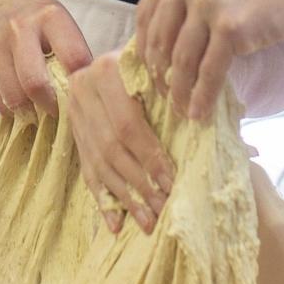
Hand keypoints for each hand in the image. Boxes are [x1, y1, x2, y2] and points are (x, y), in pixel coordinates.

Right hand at [0, 0, 93, 117]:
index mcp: (50, 17)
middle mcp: (20, 27)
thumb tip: (85, 96)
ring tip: (39, 109)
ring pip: (14, 96)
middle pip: (35, 83)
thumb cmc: (40, 23)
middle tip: (57, 111)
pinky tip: (21, 102)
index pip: (73, 58)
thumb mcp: (61, 25)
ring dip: (29, 111)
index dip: (79, 85)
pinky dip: (11, 109)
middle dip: (50, 106)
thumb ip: (74, 55)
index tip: (81, 97)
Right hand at [64, 50, 174, 234]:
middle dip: (140, 184)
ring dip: (125, 198)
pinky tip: (117, 225)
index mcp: (106, 70)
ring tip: (147, 223)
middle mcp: (83, 90)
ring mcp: (75, 114)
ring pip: (100, 164)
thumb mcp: (163, 67)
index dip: (150, 156)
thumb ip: (178, 91)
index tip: (172, 183)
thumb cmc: (155, 64)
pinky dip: (104, 201)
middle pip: (112, 148)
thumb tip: (210, 129)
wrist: (117, 58)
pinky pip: (88, 172)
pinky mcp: (74, 134)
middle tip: (162, 209)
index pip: (127, 124)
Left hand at [136, 0, 283, 118]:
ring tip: (181, 110)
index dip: (143, 49)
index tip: (148, 72)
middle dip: (158, 75)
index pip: (146, 13)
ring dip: (178, 92)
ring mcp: (208, 0)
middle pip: (159, 39)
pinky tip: (200, 112)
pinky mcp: (232, 27)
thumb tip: (158, 41)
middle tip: (162, 97)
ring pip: (181, 60)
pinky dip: (201, 97)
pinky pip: (208, 72)